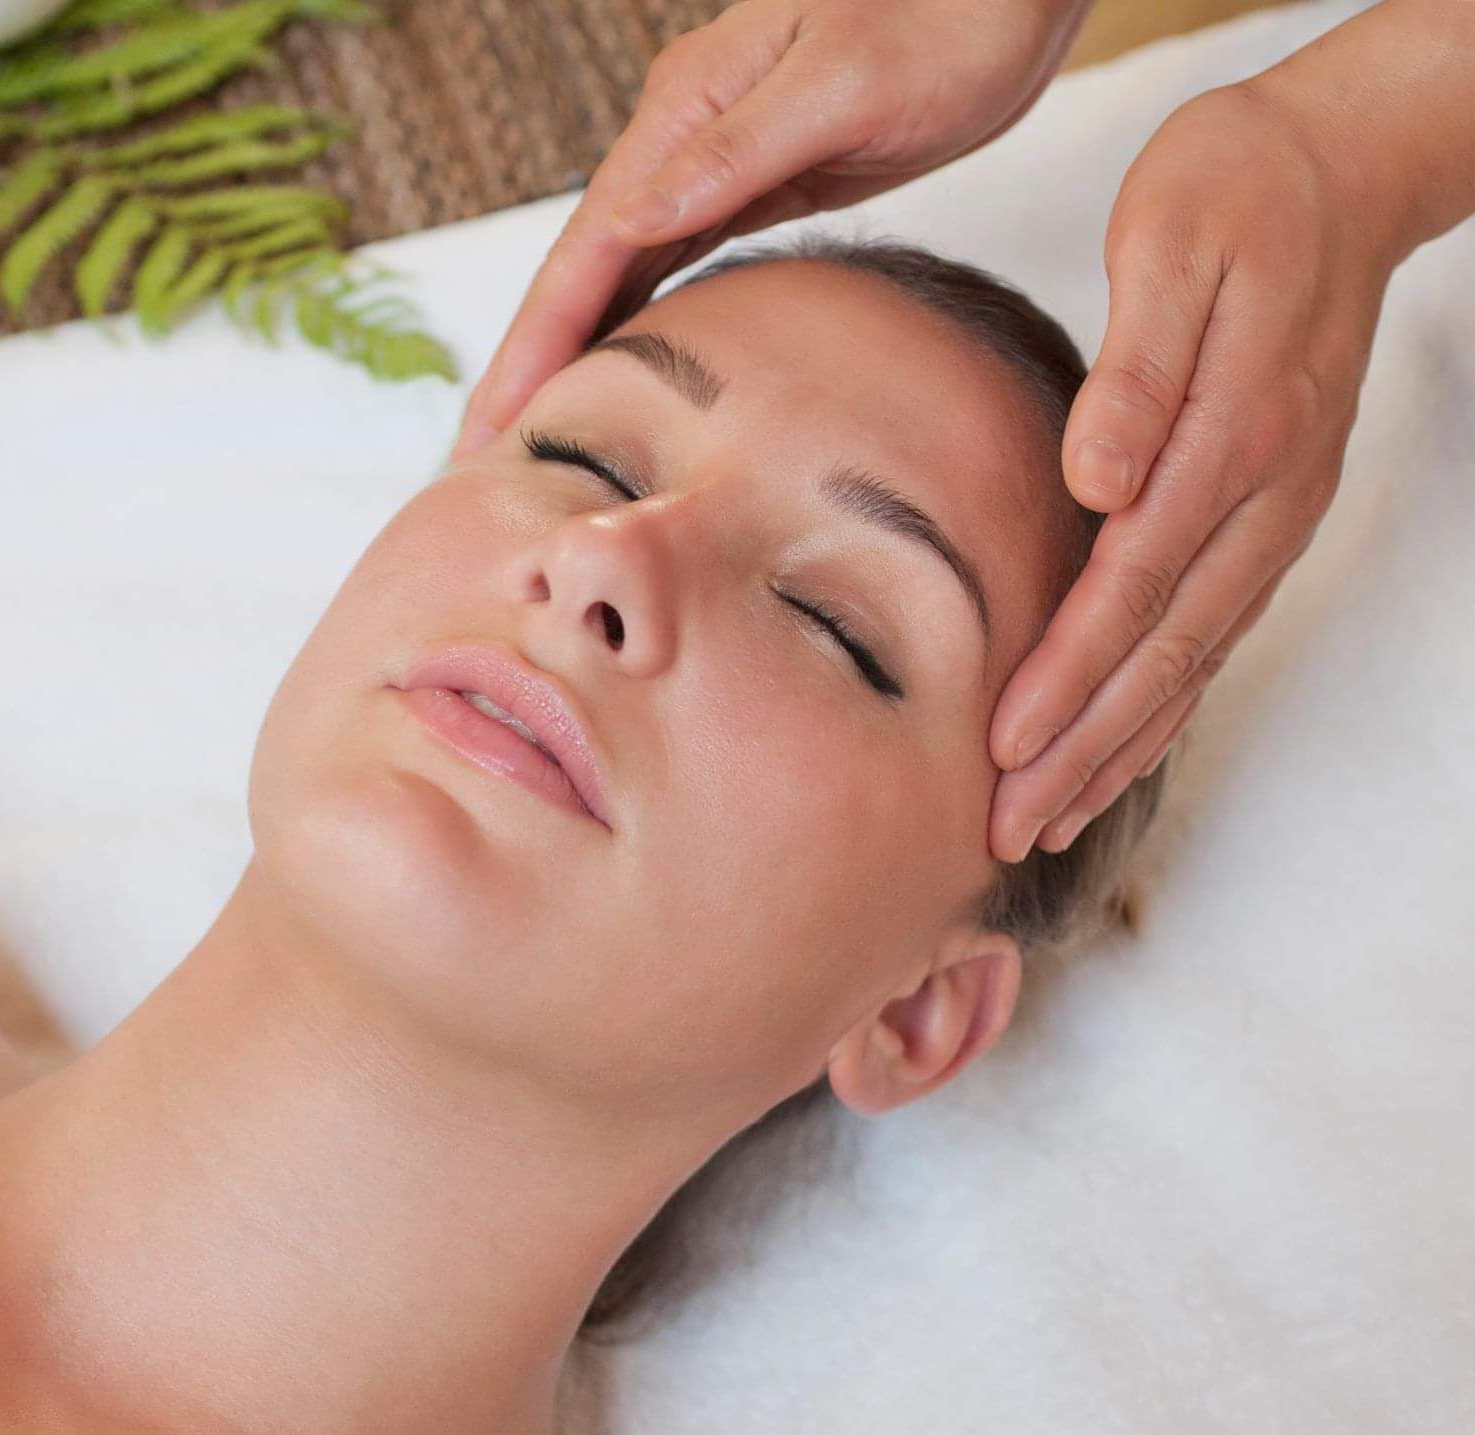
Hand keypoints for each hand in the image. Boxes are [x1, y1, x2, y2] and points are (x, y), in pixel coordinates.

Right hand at [447, 0, 1093, 459]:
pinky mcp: (754, 175)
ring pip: (617, 272)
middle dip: (527, 363)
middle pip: (581, 269)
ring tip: (526, 434)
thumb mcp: (840, 87)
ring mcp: (712, 157)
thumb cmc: (949, 16)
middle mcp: (680, 136)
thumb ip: (732, 154)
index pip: (586, 247)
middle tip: (477, 458)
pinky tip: (615, 371)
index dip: (533, 344)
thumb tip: (625, 220)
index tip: (488, 426)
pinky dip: (630, 321)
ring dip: (569, 350)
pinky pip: (669, 264)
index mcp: (683, 112)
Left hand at [987, 78, 1401, 861]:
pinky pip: (1211, 633)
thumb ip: (1138, 368)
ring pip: (1192, 661)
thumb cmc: (1234, 191)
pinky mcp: (1269, 515)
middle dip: (1082, 749)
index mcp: (1232, 433)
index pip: (1133, 584)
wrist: (1338, 167)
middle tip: (1005, 828)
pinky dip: (1161, 706)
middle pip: (1163, 651)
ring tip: (1045, 821)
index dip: (1067, 674)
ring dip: (1118, 750)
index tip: (1001, 745)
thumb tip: (1098, 476)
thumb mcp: (1173, 243)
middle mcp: (1264, 494)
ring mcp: (1276, 513)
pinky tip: (1112, 751)